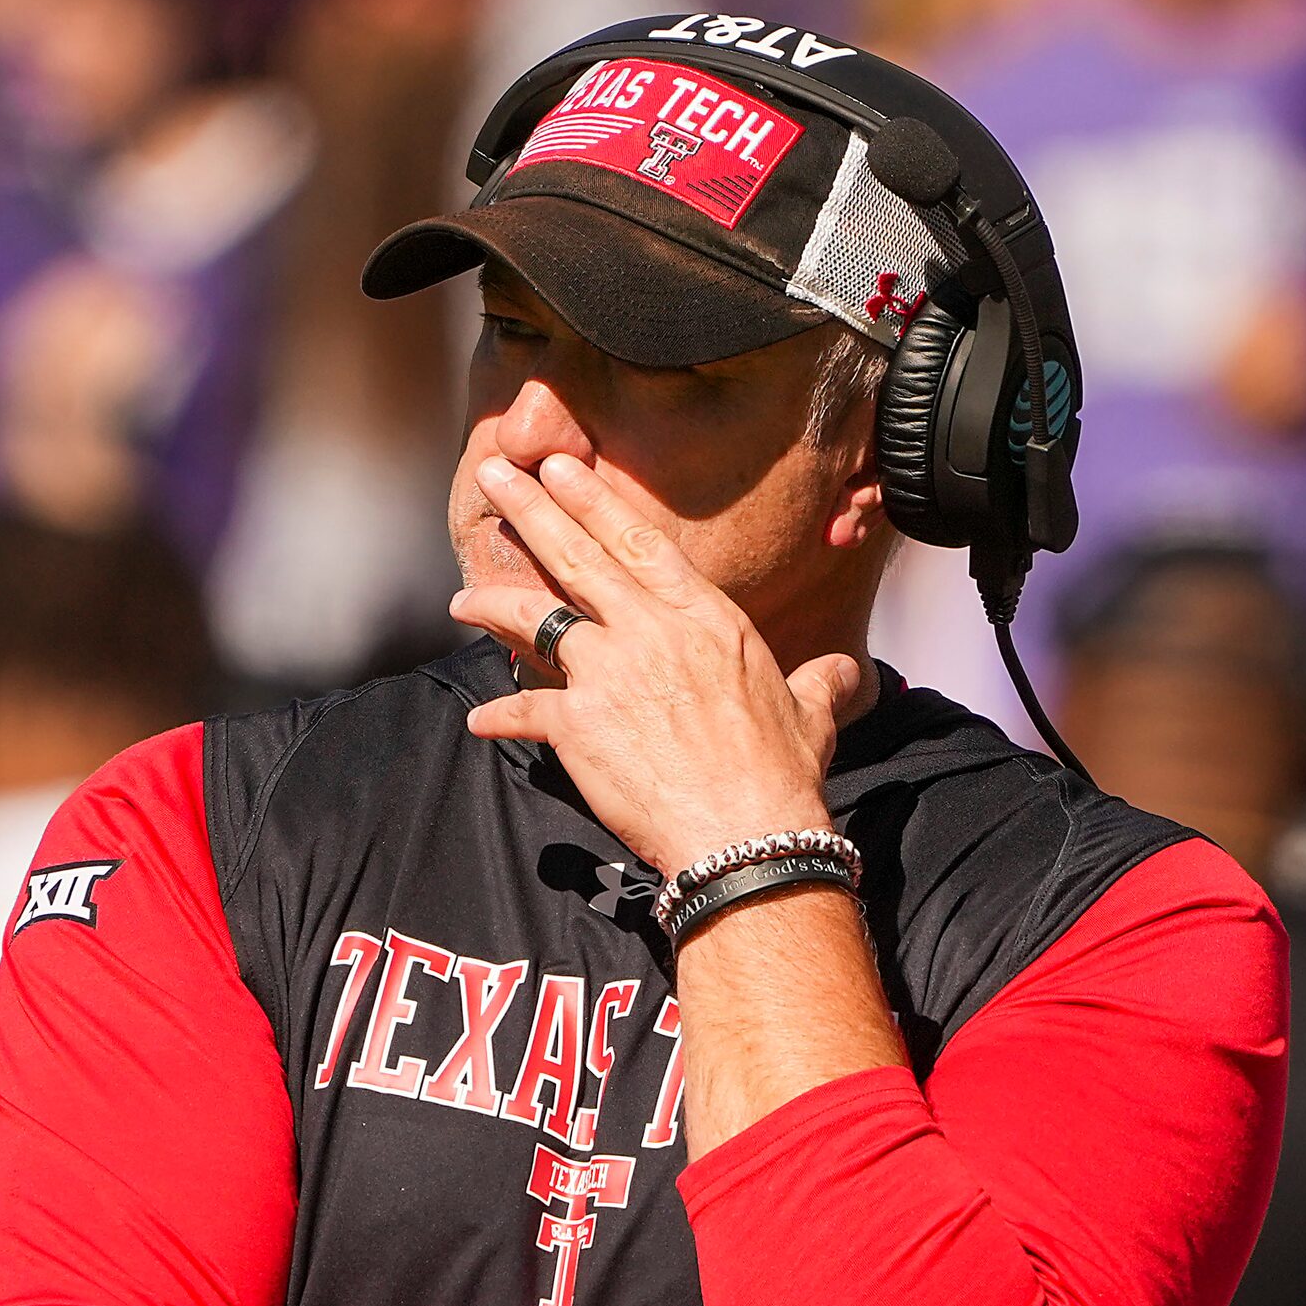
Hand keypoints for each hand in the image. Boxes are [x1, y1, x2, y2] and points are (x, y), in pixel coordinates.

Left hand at [451, 452, 861, 873]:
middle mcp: (651, 632)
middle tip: (494, 473)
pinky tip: (482, 719)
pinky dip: (501, 714)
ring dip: (492, 603)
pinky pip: (525, 709)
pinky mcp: (577, 723)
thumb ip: (819, 681)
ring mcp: (609, 673)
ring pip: (536, 620)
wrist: (745, 834)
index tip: (561, 470)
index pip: (638, 542)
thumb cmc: (780, 776)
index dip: (594, 501)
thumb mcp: (813, 713)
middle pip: (578, 556)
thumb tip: (844, 673)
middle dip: (531, 509)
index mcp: (705, 618)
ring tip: (461, 600)